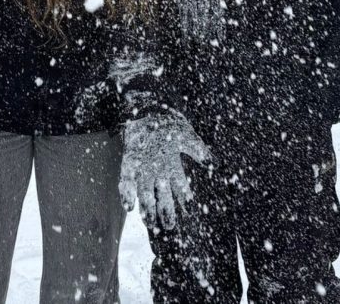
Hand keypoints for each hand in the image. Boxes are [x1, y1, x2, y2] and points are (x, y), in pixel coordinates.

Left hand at [118, 111, 210, 228]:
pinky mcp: (129, 163)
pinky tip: (129, 206)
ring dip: (147, 209)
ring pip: (146, 194)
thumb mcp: (186, 136)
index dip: (185, 202)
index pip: (181, 190)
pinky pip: (128, 181)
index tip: (190, 213)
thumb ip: (197, 149)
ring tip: (149, 223)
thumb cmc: (168, 124)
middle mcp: (158, 173)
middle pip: (163, 197)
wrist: (147, 111)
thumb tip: (211, 162)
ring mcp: (143, 170)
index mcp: (173, 169)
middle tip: (169, 227)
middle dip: (166, 212)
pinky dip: (128, 194)